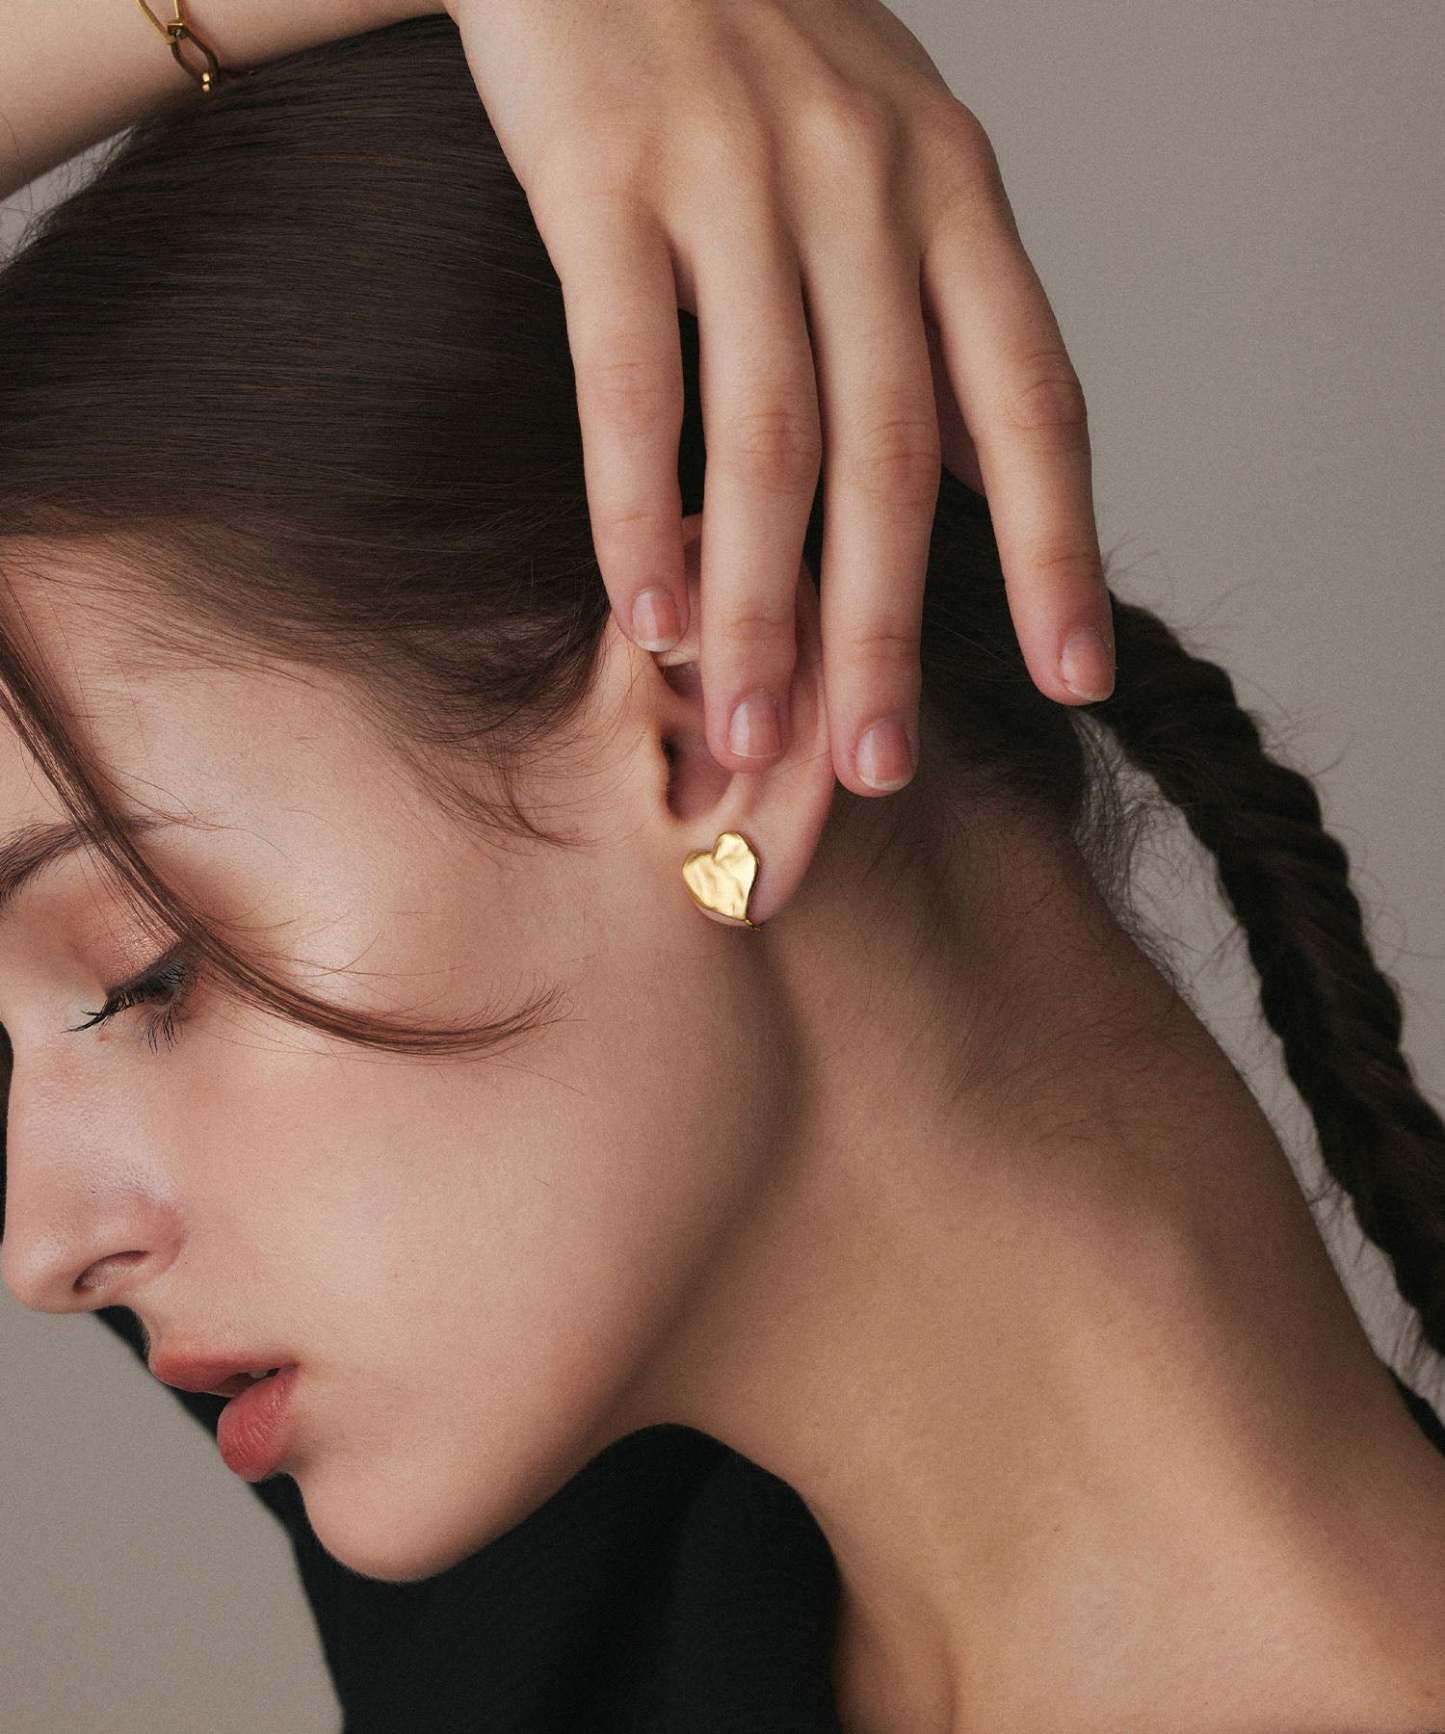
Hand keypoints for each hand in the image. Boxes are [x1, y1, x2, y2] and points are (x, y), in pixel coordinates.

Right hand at [444, 0, 1114, 795]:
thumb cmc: (757, 46)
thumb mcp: (893, 155)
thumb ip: (935, 316)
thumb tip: (975, 485)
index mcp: (954, 192)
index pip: (1032, 398)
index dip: (1059, 549)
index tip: (1075, 678)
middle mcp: (863, 188)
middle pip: (892, 452)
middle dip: (888, 627)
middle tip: (876, 762)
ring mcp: (733, 178)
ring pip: (765, 435)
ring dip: (760, 604)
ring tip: (751, 728)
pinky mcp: (604, 180)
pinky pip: (627, 376)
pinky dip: (633, 507)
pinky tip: (643, 611)